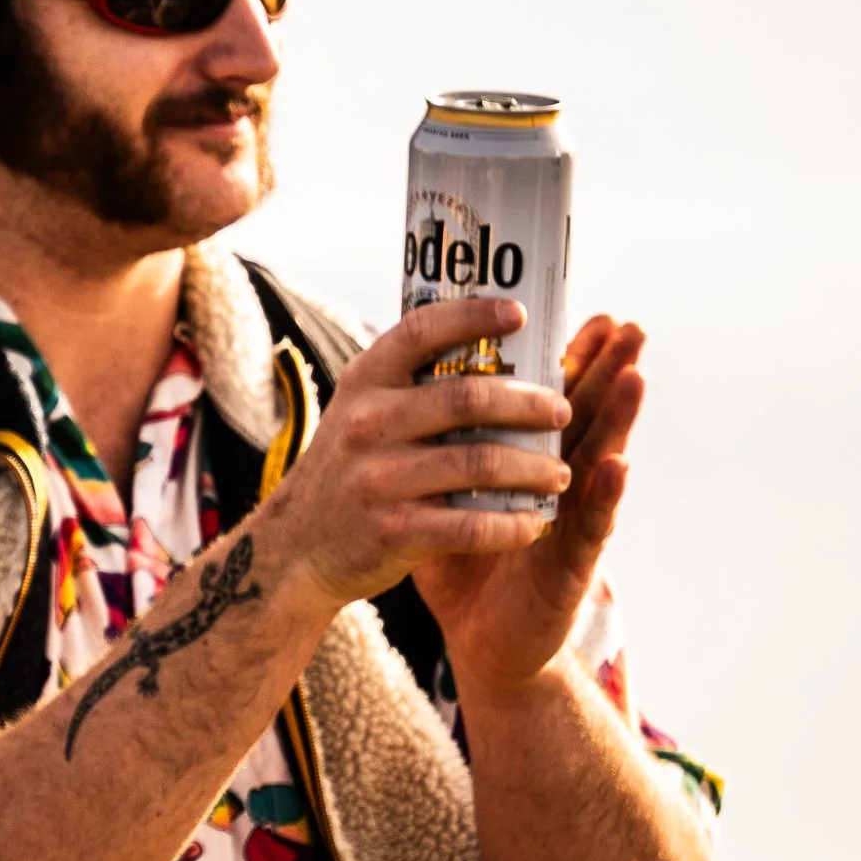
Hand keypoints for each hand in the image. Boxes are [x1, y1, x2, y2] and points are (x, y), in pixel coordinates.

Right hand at [268, 297, 572, 615]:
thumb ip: (410, 384)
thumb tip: (495, 350)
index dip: (473, 316)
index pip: (422, 331)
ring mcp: (379, 478)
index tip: (518, 314)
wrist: (298, 546)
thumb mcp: (361, 412)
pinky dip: (511, 525)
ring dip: (533, 468)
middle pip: (467, 398)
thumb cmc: (350, 470)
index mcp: (365, 383)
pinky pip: (470, 525)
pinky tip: (533, 524)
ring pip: (479, 463)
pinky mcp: (394, 531)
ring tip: (559, 473)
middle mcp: (368, 424)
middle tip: (562, 412)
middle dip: (530, 404)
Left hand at [413, 315, 644, 693]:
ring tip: (635, 376)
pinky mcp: (569, 566)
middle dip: (608, 371)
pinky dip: (604, 496)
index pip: (552, 400)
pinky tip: (617, 465)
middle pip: (586, 416)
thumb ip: (436, 450)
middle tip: (629, 326)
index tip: (588, 316)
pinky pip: (587, 527)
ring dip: (619, 419)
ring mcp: (568, 523)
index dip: (572, 361)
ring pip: (598, 460)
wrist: (478, 638)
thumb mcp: (442, 496)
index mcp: (525, 460)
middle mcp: (555, 483)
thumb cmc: (462, 561)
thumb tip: (406, 388)